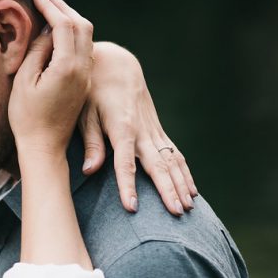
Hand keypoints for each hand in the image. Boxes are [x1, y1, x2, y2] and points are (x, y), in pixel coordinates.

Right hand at [8, 0, 92, 156]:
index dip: (50, 7)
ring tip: (53, 10)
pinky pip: (85, 49)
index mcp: (67, 67)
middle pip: (82, 26)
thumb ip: (36, 51)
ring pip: (87, 36)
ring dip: (72, 19)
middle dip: (65, 8)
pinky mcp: (84, 83)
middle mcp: (83, 69)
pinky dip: (74, 34)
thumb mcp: (24, 81)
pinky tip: (60, 33)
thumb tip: (47, 31)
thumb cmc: (27, 118)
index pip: (63, 25)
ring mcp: (86, 77)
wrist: (44, 147)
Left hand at [80, 40, 196, 214]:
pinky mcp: (157, 130)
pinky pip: (175, 154)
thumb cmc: (93, 90)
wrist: (115, 64)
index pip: (125, 163)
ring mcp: (153, 131)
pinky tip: (192, 191)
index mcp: (122, 128)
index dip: (128, 185)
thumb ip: (91, 142)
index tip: (132, 207)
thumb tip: (89, 171)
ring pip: (172, 161)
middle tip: (177, 213)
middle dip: (168, 190)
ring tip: (189, 208)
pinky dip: (184, 173)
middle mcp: (142, 131)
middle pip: (158, 165)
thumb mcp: (85, 112)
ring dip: (181, 184)